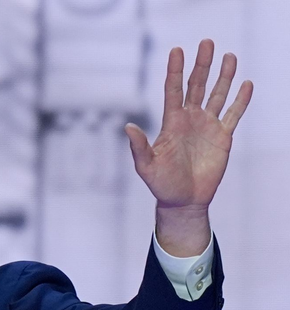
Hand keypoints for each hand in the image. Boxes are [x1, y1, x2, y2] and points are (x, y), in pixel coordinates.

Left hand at [125, 39, 252, 255]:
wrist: (183, 201)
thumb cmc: (161, 184)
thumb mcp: (146, 166)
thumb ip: (139, 146)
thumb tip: (128, 127)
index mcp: (171, 123)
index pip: (173, 90)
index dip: (175, 71)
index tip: (177, 50)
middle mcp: (189, 120)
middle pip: (196, 86)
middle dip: (202, 65)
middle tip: (207, 42)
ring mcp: (207, 127)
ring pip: (217, 95)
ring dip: (224, 76)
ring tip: (229, 56)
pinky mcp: (223, 137)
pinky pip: (233, 114)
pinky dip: (241, 100)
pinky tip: (246, 84)